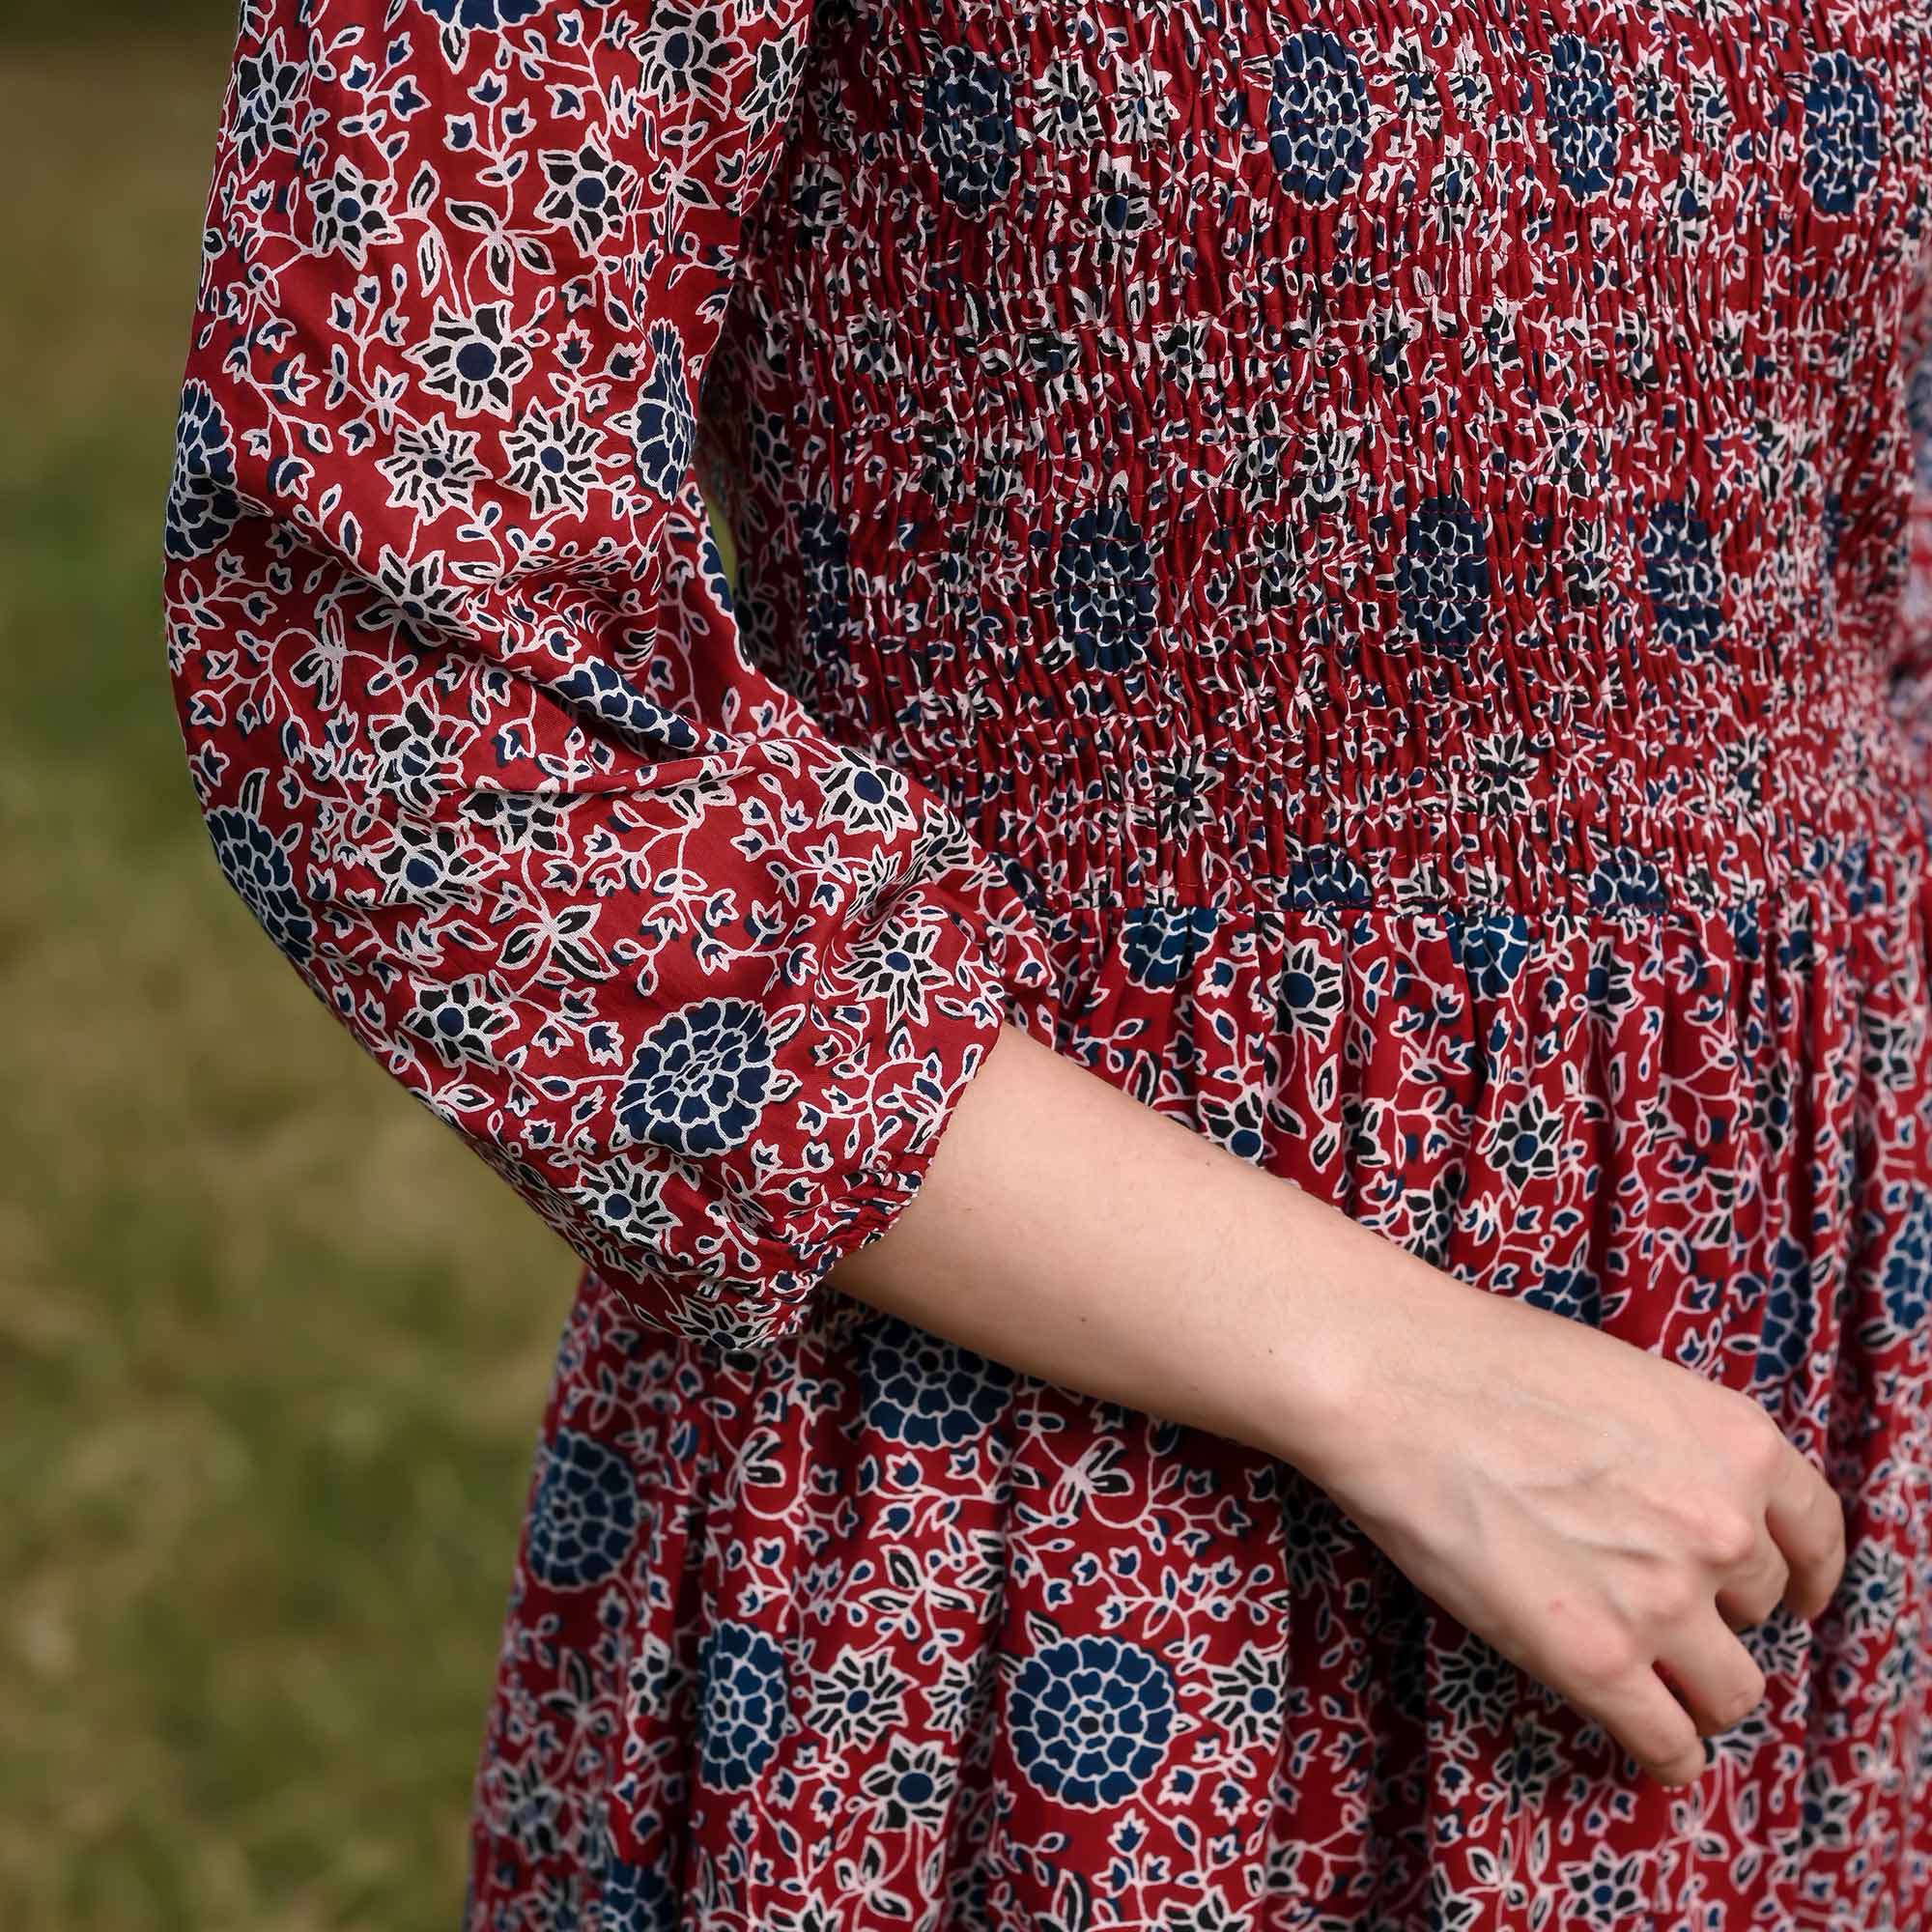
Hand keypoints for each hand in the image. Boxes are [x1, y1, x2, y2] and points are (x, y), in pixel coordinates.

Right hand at [1299, 1261, 1847, 1789]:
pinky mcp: (1596, 1660)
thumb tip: (1669, 1499)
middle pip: (1759, 1610)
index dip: (1804, 1574)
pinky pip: (1668, 1743)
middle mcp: (1723, 1527)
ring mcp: (1664, 1599)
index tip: (1789, 1597)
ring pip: (1731, 1692)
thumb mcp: (1621, 1379)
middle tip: (1653, 1602)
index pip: (1816, 1533)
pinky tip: (1645, 1742)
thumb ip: (1673, 1448)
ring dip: (1695, 1688)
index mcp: (1738, 1444)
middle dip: (1714, 1611)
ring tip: (1653, 1682)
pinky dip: (1663, 1752)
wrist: (1395, 1382)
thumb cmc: (1481, 1361)